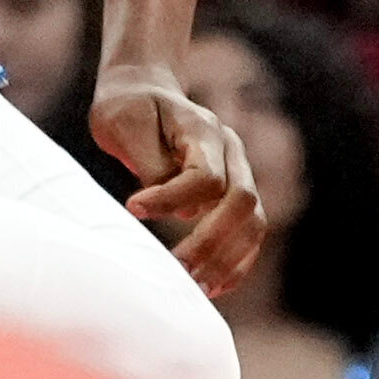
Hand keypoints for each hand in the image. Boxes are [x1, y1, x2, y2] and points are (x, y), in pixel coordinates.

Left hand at [91, 62, 262, 299]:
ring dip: (228, 259)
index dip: (171, 198)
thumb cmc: (127, 109)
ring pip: (254, 222)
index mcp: (204, 129)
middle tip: (176, 267)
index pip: (205, 176)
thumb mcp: (123, 123)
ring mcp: (239, 171)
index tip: (133, 208)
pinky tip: (214, 287)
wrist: (142, 91)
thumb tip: (171, 206)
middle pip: (242, 201)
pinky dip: (236, 263)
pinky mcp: (233, 194)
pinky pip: (249, 233)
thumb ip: (149, 162)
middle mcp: (231, 150)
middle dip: (211, 240)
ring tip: (197, 287)